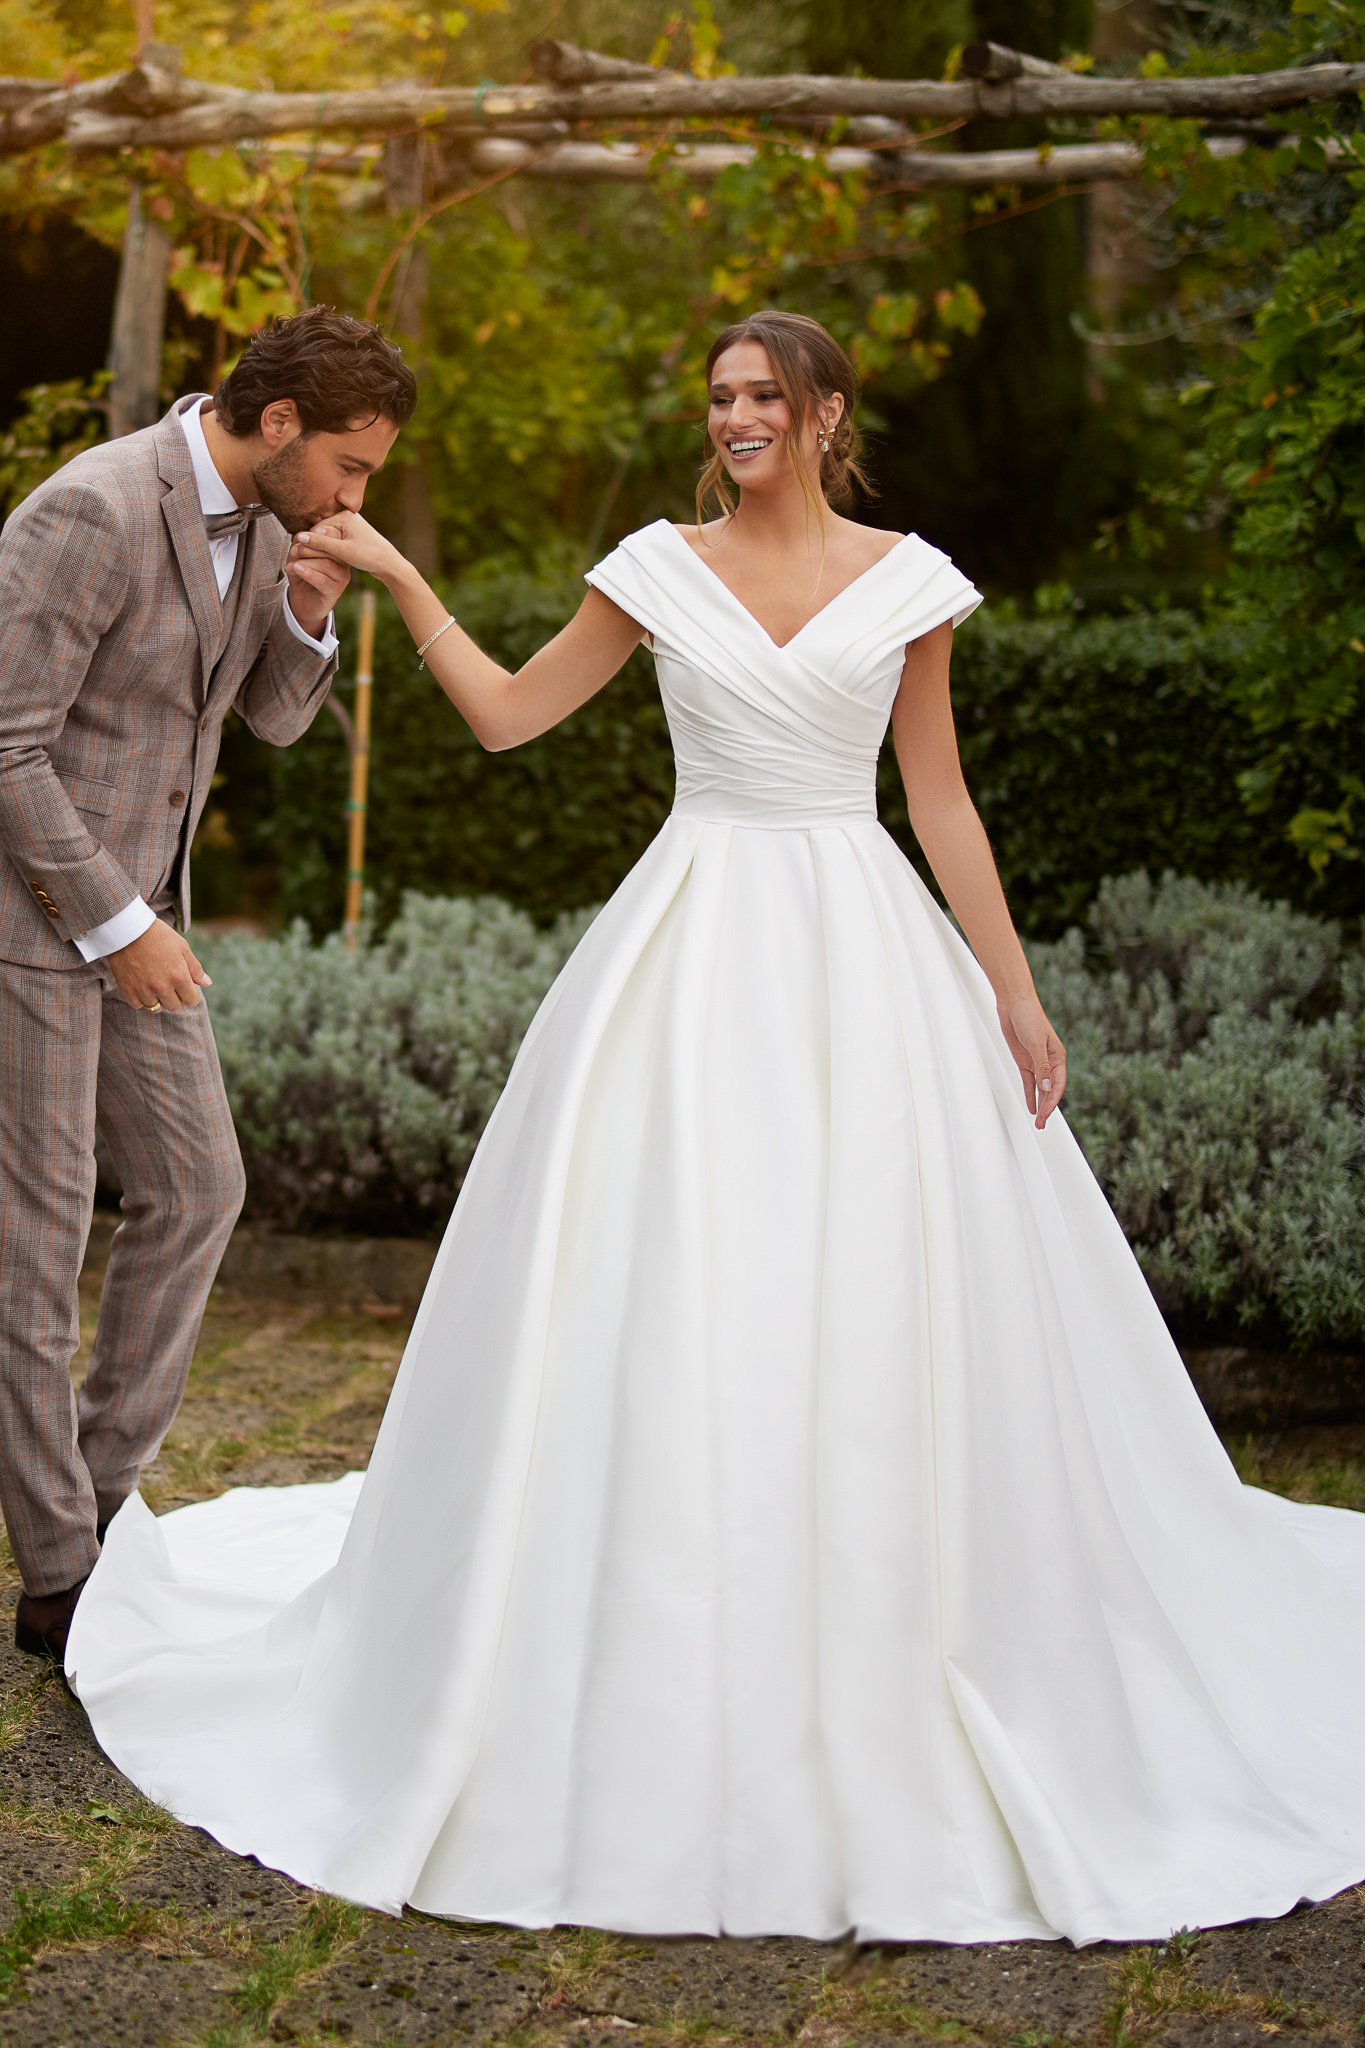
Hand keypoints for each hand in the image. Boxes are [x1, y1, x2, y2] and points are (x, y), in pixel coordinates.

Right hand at [107, 920, 211, 1011]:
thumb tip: (207, 983)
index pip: (191, 1000)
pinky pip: (138, 1005)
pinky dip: (141, 999)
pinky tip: (142, 986)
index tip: (185, 987)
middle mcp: (161, 987)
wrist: (128, 929)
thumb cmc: (158, 936)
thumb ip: (195, 968)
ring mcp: (143, 990)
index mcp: (178, 976)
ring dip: (157, 999)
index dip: (190, 994)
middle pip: (174, 1007)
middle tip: (169, 983)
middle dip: (175, 997)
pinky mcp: (127, 990)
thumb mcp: (182, 947)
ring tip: (154, 983)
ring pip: (155, 1008)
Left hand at [285, 527, 351, 635]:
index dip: (317, 534)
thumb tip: (301, 536)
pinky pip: (323, 580)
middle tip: (293, 551)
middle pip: (330, 550)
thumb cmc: (302, 575)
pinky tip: (297, 570)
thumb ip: (300, 544)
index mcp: (337, 550)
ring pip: (327, 564)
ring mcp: (342, 577)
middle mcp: (343, 562)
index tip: (300, 537)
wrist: (303, 601)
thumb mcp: (298, 556)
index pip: (333, 536)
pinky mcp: (336, 591)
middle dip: (308, 548)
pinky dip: (308, 573)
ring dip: (307, 562)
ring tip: (292, 564)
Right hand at [289, 510, 407, 587]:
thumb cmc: (369, 556)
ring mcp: (351, 526)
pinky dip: (331, 551)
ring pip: (329, 538)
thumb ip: (321, 543)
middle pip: (322, 532)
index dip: (308, 542)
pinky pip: (337, 542)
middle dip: (314, 545)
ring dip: (322, 549)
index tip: (298, 555)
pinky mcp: (353, 535)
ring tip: (314, 563)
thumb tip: (299, 536)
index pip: (317, 528)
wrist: (390, 564)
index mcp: (344, 516)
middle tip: (302, 560)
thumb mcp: (342, 550)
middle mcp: (347, 517)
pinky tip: (327, 562)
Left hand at [997, 992, 1066, 1129]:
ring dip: (1040, 1105)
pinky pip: (1029, 1082)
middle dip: (1047, 1108)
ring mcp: (1037, 1063)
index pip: (1058, 1084)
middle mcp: (1049, 1062)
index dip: (1053, 1100)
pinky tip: (1031, 1107)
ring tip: (1038, 1122)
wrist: (1014, 1004)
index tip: (1046, 1113)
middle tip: (1041, 1125)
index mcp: (1058, 1057)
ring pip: (1041, 1089)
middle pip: (1050, 1090)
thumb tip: (1047, 1086)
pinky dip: (1030, 1095)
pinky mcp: (1024, 1061)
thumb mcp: (1036, 1043)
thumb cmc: (1029, 1018)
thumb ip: (1041, 1066)